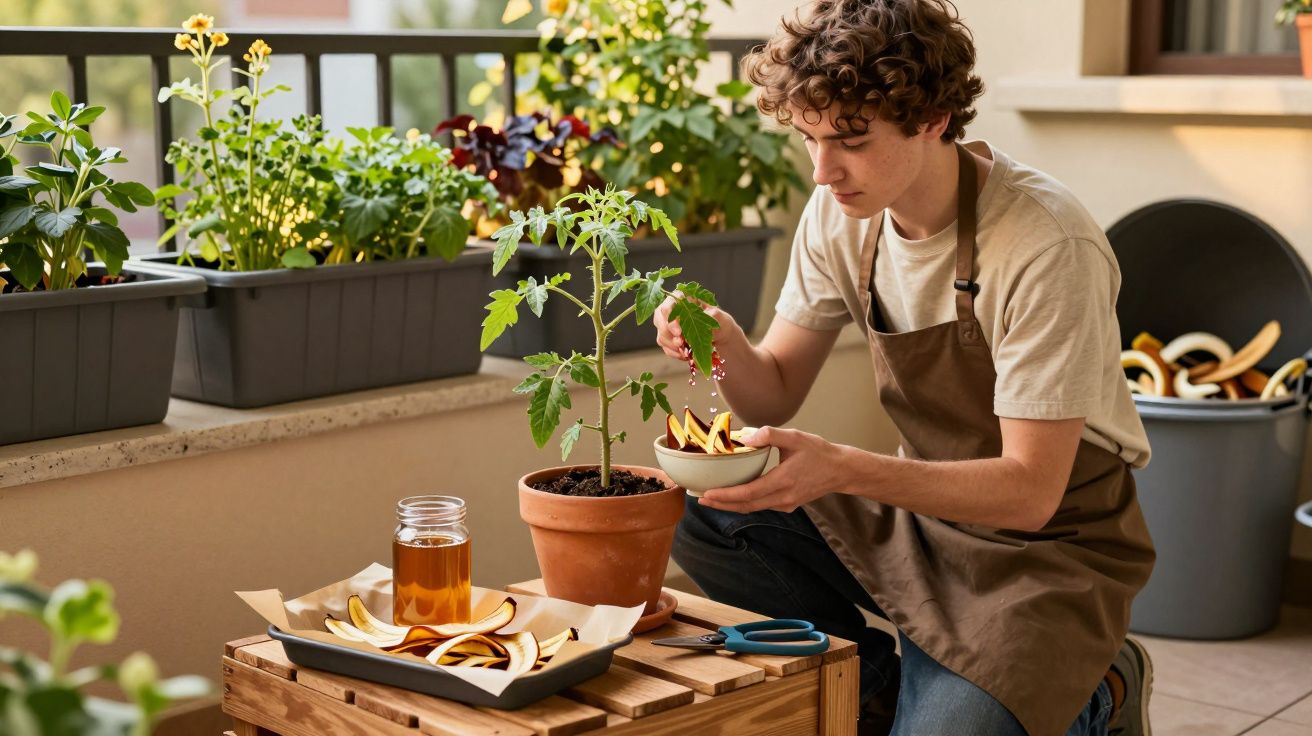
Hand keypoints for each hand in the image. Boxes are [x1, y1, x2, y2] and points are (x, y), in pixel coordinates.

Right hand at [653, 293, 743, 360]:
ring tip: (686, 351)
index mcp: (681, 298)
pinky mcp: (667, 338)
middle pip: (659, 319)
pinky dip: (674, 353)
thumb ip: (713, 314)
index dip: (670, 318)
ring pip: (661, 335)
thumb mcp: (719, 316)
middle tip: (681, 343)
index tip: (679, 332)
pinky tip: (685, 355)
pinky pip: (665, 347)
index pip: (668, 304)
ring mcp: (666, 324)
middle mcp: (670, 309)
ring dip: (673, 345)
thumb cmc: (717, 321)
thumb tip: (707, 315)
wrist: (718, 335)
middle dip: (669, 334)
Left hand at [698, 426, 847, 513]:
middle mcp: (783, 497)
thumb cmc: (819, 452)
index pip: (749, 492)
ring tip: (712, 499)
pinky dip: (745, 503)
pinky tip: (734, 497)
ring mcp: (786, 503)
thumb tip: (746, 437)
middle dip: (722, 504)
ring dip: (731, 505)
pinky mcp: (788, 505)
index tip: (707, 494)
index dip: (726, 495)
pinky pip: (762, 506)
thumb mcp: (796, 437)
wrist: (841, 471)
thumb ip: (770, 434)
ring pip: (753, 508)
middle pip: (746, 505)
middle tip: (700, 499)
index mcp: (783, 480)